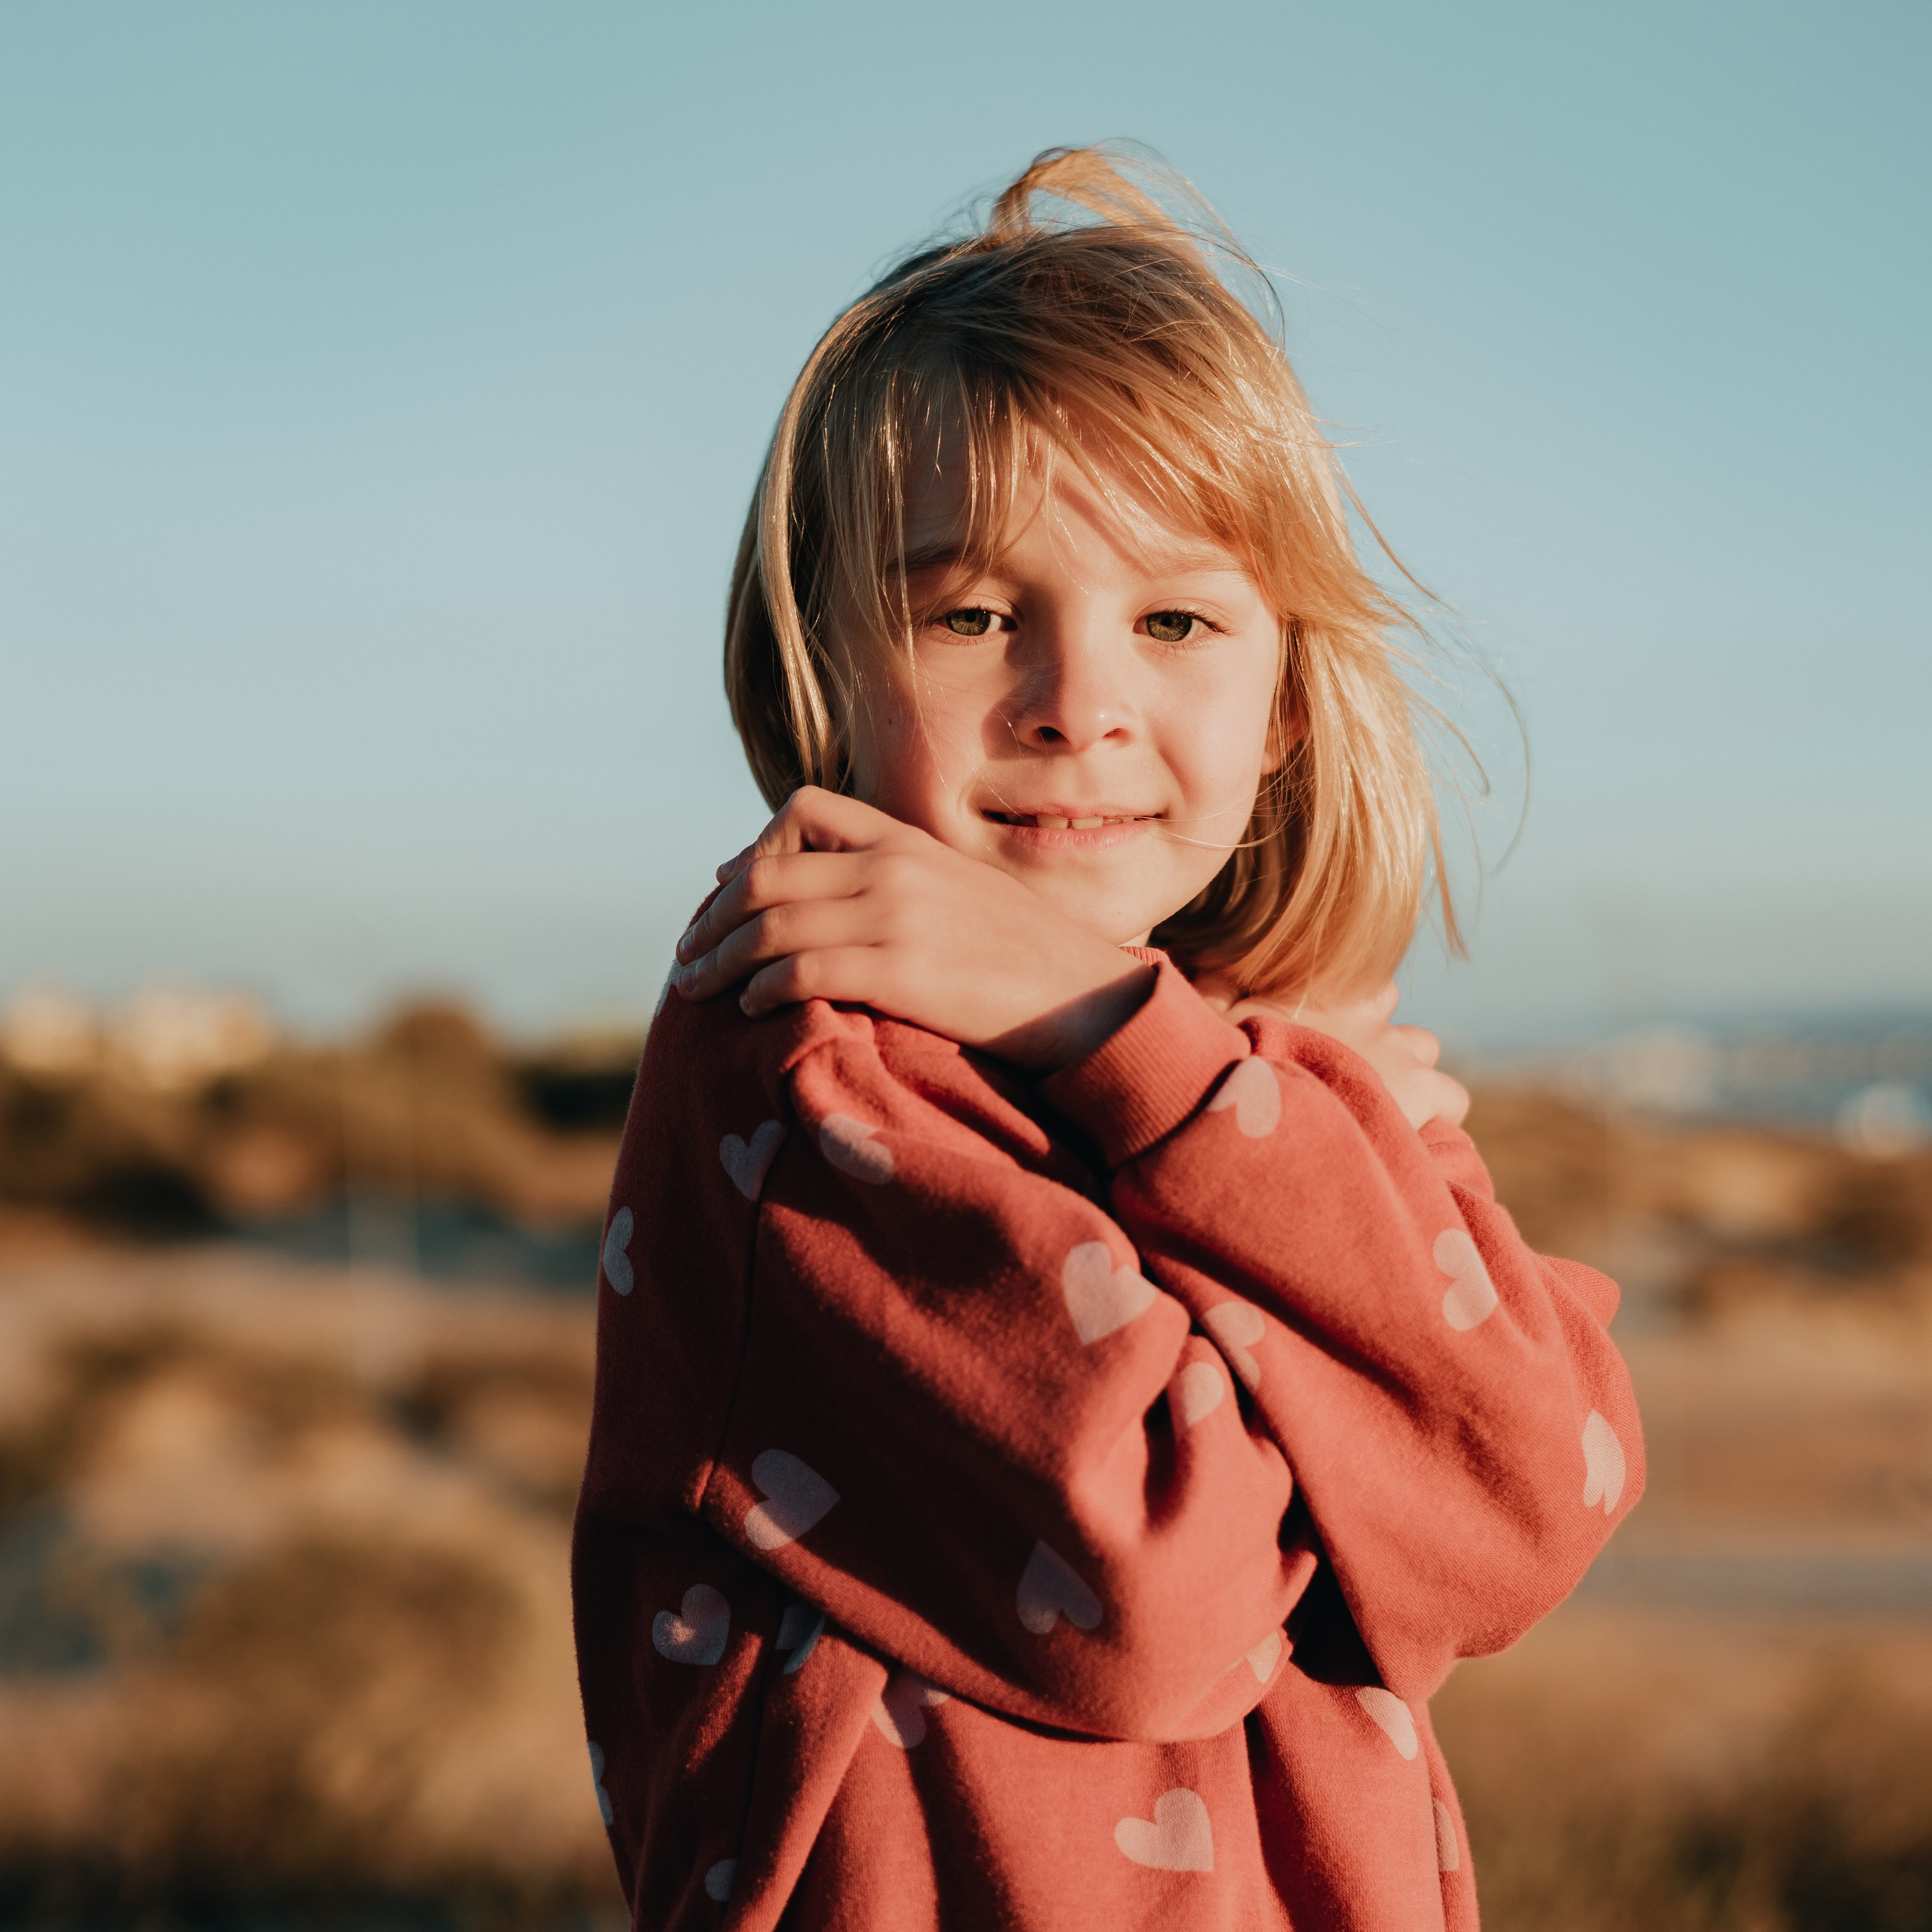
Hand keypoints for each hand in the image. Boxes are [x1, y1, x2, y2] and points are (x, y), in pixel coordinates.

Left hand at [672, 788, 1155, 1071]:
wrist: (1090, 998)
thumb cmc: (1027, 961)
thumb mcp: (961, 894)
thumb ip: (902, 885)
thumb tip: (841, 907)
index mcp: (907, 841)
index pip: (801, 812)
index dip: (749, 854)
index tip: (722, 898)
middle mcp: (894, 867)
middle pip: (765, 875)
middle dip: (711, 919)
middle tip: (687, 957)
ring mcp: (896, 917)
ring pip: (769, 925)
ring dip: (718, 961)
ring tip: (698, 990)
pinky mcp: (901, 972)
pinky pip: (800, 971)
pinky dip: (759, 990)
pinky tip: (751, 1010)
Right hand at [1195, 975, 1468, 1133]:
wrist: (1254, 1098)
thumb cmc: (1219, 1053)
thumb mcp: (1205, 1007)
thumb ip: (1211, 981)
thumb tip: (1196, 956)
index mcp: (1319, 988)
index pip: (1354, 980)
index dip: (1344, 1009)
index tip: (1317, 1035)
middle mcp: (1363, 1012)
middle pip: (1387, 1008)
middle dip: (1378, 1040)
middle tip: (1343, 1078)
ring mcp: (1395, 1050)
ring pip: (1423, 1049)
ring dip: (1407, 1073)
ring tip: (1374, 1109)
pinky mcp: (1417, 1091)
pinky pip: (1452, 1098)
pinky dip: (1436, 1113)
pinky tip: (1409, 1139)